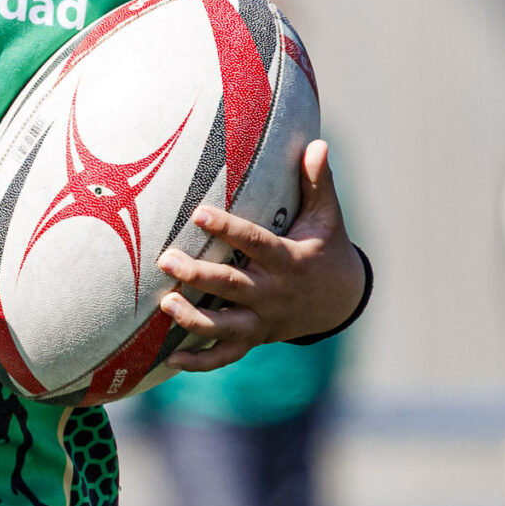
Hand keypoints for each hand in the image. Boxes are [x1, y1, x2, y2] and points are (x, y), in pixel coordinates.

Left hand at [153, 140, 365, 372]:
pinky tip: (171, 360)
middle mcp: (273, 294)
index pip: (256, 244)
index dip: (229, 229)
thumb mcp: (327, 216)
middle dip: (199, 275)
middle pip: (232, 287)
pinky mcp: (255, 339)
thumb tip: (318, 143)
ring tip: (165, 305)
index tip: (199, 214)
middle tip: (166, 260)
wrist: (339, 299)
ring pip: (226, 327)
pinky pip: (226, 356)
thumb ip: (318, 182)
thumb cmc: (324, 247)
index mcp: (289, 261)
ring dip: (194, 320)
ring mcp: (264, 320)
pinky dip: (201, 362)